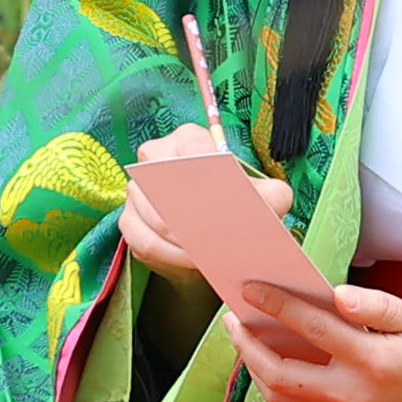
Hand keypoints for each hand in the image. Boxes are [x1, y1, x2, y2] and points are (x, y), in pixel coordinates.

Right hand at [113, 121, 291, 279]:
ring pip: (154, 218)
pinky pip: (142, 241)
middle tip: (220, 236)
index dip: (211, 178)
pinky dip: (168, 256)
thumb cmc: (234, 202)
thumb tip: (271, 201)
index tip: (230, 203)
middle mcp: (154, 157)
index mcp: (188, 139)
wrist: (211, 224)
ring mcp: (136, 190)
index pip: (195, 150)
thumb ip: (273, 193)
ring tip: (210, 254)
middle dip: (195, 216)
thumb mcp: (263, 196)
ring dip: (182, 241)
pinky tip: (191, 262)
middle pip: (168, 187)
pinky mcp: (128, 221)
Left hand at [222, 284, 401, 401]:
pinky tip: (276, 364)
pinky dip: (280, 388)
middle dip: (248, 345)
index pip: (312, 328)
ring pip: (283, 400)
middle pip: (280, 374)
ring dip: (256, 371)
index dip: (275, 305)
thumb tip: (337, 293)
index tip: (249, 288)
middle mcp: (355, 396)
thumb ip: (380, 308)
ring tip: (247, 341)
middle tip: (232, 319)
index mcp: (375, 362)